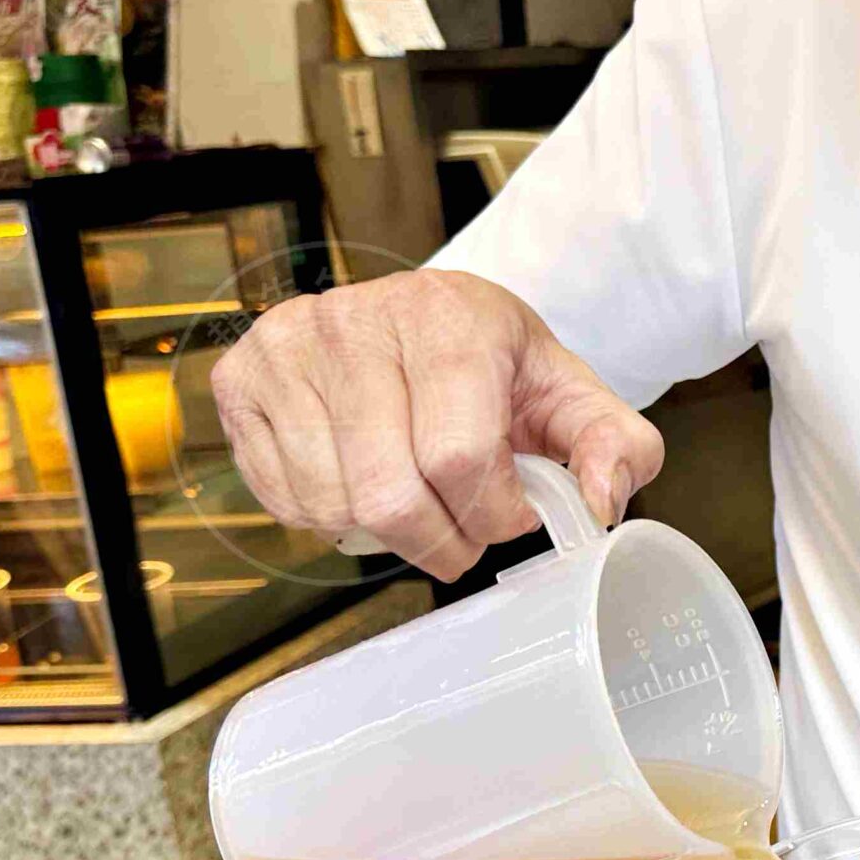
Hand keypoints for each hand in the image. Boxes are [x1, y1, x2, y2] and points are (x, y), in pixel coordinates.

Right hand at [210, 270, 661, 580]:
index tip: (511, 513)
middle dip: (439, 540)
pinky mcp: (241, 378)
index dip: (492, 513)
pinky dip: (329, 518)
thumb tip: (601, 501)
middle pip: (390, 493)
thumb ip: (617, 446)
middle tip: (461, 539)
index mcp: (450, 318)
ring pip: (333, 504)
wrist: (417, 318)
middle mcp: (357, 322)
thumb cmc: (493, 364)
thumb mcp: (570, 394)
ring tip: (415, 506)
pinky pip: (282, 498)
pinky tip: (362, 484)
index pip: (461, 458)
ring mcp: (288, 348)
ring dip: (383, 535)